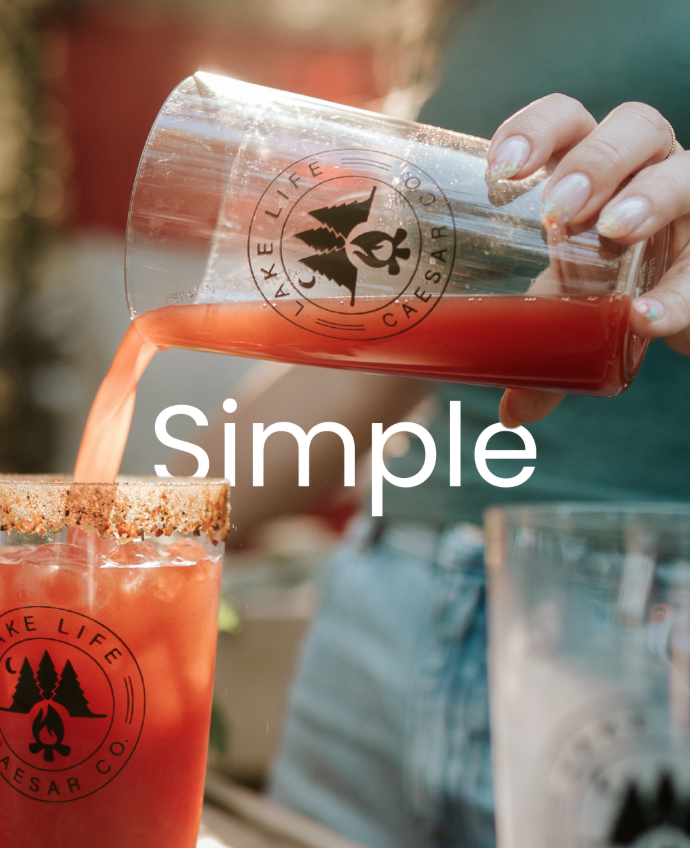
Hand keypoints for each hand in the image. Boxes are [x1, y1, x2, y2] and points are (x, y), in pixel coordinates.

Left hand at [484, 94, 689, 426]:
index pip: (567, 119)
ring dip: (650, 196)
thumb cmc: (615, 285)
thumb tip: (513, 413)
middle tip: (558, 208)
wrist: (678, 303)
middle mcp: (649, 169)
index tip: (500, 172)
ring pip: (686, 171)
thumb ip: (543, 347)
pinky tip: (649, 317)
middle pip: (632, 127)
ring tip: (615, 233)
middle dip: (594, 159)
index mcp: (593, 168)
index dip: (535, 129)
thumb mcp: (574, 308)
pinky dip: (682, 290)